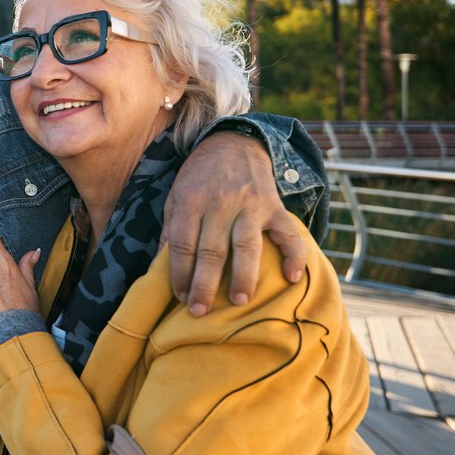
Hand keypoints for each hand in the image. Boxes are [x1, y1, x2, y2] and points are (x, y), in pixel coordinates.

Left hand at [164, 132, 308, 314]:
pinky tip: (292, 277)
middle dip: (204, 284)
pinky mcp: (274, 206)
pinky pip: (288, 232)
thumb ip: (171, 230)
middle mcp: (220, 202)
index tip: (181, 298)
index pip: (183, 245)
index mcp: (191, 201)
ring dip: (243, 276)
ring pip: (246, 245)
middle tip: (200, 311)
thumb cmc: (199, 177)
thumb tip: (160, 268)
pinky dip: (294, 255)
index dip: (180, 274)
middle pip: (211, 250)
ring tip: (239, 301)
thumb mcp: (176, 196)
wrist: (233, 143)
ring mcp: (250, 204)